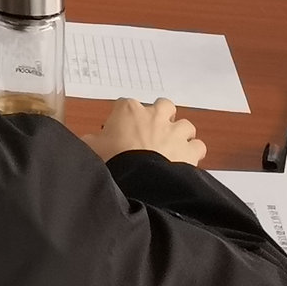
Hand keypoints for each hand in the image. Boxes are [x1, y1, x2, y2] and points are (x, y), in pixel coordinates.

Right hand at [87, 98, 204, 166]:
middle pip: (163, 105)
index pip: (125, 104)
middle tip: (152, 132)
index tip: (119, 131)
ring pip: (185, 124)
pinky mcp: (190, 150)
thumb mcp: (92, 148)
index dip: (123, 117)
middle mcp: (155, 115)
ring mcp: (175, 132)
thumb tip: (88, 141)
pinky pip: (198, 145)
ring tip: (172, 147)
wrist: (138, 180)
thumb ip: (92, 140)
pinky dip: (193, 151)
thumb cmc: (112, 160)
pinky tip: (187, 161)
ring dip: (180, 134)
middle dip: (161, 116)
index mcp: (128, 110)